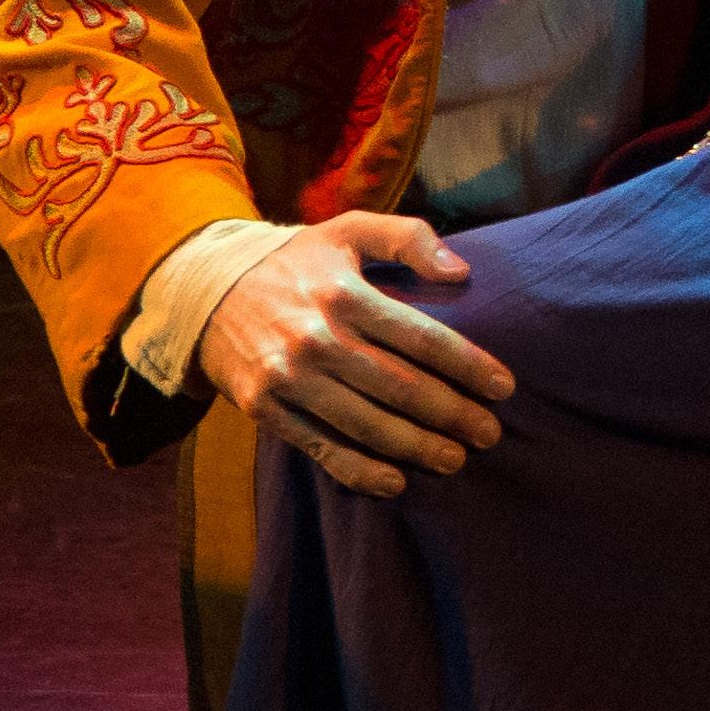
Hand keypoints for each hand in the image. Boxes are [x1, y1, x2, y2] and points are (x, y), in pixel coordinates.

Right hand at [197, 210, 512, 500]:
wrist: (205, 289)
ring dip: (417, 448)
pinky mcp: (265, 407)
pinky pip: (322, 447)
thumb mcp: (348, 229)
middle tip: (489, 434)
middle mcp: (317, 336)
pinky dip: (361, 470)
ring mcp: (288, 376)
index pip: (422, 337)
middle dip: (453, 415)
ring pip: (367, 424)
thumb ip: (409, 239)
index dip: (469, 366)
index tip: (504, 388)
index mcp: (344, 292)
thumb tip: (462, 272)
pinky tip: (396, 480)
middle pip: (402, 387)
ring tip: (455, 459)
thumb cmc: (296, 260)